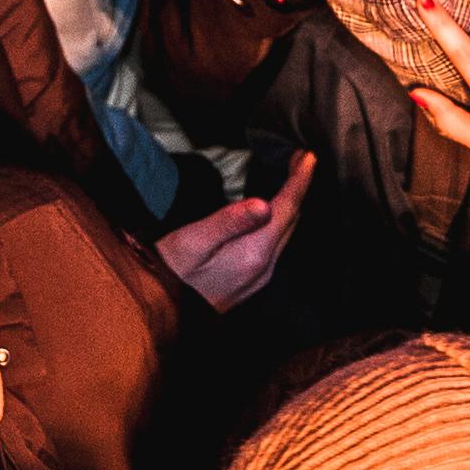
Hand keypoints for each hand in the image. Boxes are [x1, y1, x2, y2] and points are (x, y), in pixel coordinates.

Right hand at [155, 151, 310, 310]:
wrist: (160, 312)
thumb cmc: (171, 272)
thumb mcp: (194, 241)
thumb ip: (230, 222)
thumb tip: (264, 204)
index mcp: (254, 254)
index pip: (286, 209)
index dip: (300, 180)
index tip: (309, 156)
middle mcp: (265, 268)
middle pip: (291, 220)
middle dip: (299, 188)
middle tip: (300, 159)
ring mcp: (260, 277)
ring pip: (285, 233)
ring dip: (290, 205)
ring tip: (291, 179)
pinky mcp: (251, 281)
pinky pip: (275, 245)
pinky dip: (279, 222)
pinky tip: (272, 212)